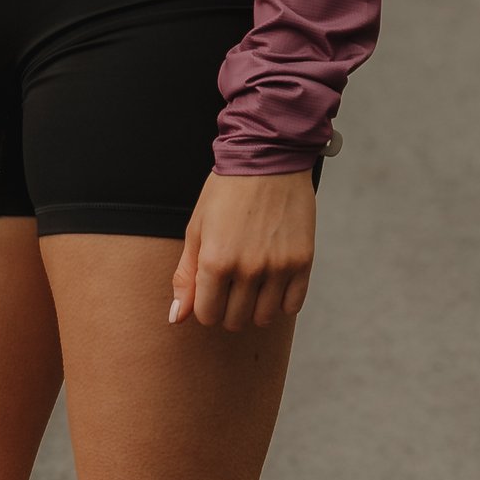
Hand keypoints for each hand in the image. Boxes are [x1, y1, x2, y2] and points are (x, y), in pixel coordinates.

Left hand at [168, 170, 314, 334]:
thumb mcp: (196, 230)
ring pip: (263, 317)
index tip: (211, 289)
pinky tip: (273, 283)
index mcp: (215, 261)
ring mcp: (278, 267)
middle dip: (228, 308)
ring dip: (254, 307)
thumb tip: (177, 318)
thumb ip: (186, 277)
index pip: (207, 314)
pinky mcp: (302, 261)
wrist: (267, 159)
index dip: (206, 305)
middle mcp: (247, 269)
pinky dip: (280, 301)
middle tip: (231, 284)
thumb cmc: (226, 192)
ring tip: (252, 283)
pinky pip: (292, 306)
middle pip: (234, 319)